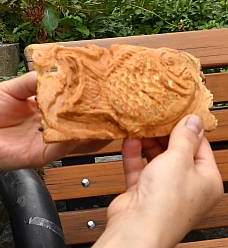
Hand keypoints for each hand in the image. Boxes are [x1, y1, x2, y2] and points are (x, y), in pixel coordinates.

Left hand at [0, 72, 101, 188]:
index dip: (80, 91)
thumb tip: (54, 70)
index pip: (66, 98)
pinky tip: (90, 131)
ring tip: (112, 116)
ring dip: (93, 127)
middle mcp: (47, 123)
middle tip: (114, 100)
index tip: (97, 81)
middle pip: (76, 117)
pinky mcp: (42, 154)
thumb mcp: (10, 89)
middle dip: (94, 110)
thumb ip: (32, 81)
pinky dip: (78, 140)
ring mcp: (47, 139)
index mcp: (40, 106)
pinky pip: (64, 146)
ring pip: (76, 134)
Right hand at [94, 115, 222, 247]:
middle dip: (163, 133)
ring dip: (146, 141)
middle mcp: (188, 185)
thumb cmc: (165, 201)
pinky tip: (129, 138)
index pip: (200, 146)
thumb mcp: (178, 159)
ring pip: (157, 157)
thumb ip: (184, 137)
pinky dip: (134, 152)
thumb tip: (194, 120)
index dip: (187, 127)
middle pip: (177, 150)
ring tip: (139, 123)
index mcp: (207, 180)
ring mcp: (165, 188)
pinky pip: (139, 166)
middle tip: (154, 114)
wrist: (138, 226)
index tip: (176, 109)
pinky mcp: (144, 190)